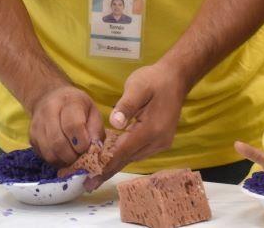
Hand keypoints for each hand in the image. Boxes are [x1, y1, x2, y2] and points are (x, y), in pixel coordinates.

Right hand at [29, 85, 104, 167]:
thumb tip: (94, 148)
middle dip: (73, 156)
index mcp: (68, 102)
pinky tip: (64, 156)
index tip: (88, 148)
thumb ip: (96, 129)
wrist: (50, 98)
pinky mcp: (31, 138)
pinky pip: (44, 157)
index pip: (72, 126)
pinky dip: (56, 161)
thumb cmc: (77, 106)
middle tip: (81, 157)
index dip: (82, 142)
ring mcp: (37, 126)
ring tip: (74, 157)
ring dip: (64, 161)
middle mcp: (48, 112)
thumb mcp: (93, 111)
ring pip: (49, 153)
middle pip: (58, 142)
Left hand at [100, 63, 188, 177]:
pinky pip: (138, 152)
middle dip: (106, 170)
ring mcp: (161, 143)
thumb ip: (125, 106)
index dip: (105, 165)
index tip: (89, 177)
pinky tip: (111, 159)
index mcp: (151, 129)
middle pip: (127, 159)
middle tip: (87, 184)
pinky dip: (124, 156)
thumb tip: (114, 123)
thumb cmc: (154, 79)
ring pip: (133, 157)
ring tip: (94, 174)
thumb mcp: (137, 86)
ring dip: (114, 165)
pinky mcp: (161, 141)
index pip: (123, 152)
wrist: (176, 78)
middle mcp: (158, 141)